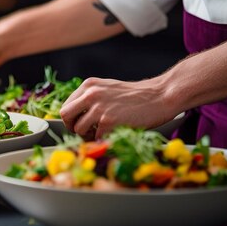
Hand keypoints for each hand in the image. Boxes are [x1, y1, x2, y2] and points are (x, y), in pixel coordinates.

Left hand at [59, 77, 178, 139]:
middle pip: (66, 116)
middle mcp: (90, 94)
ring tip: (101, 133)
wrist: (160, 96)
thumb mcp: (108, 89)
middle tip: (84, 132)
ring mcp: (99, 108)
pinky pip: (96, 137)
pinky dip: (103, 140)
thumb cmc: (136, 96)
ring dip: (88, 136)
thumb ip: (91, 98)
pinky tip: (113, 134)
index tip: (78, 124)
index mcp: (88, 85)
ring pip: (79, 129)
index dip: (71, 119)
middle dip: (73, 127)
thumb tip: (76, 115)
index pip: (66, 106)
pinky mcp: (109, 121)